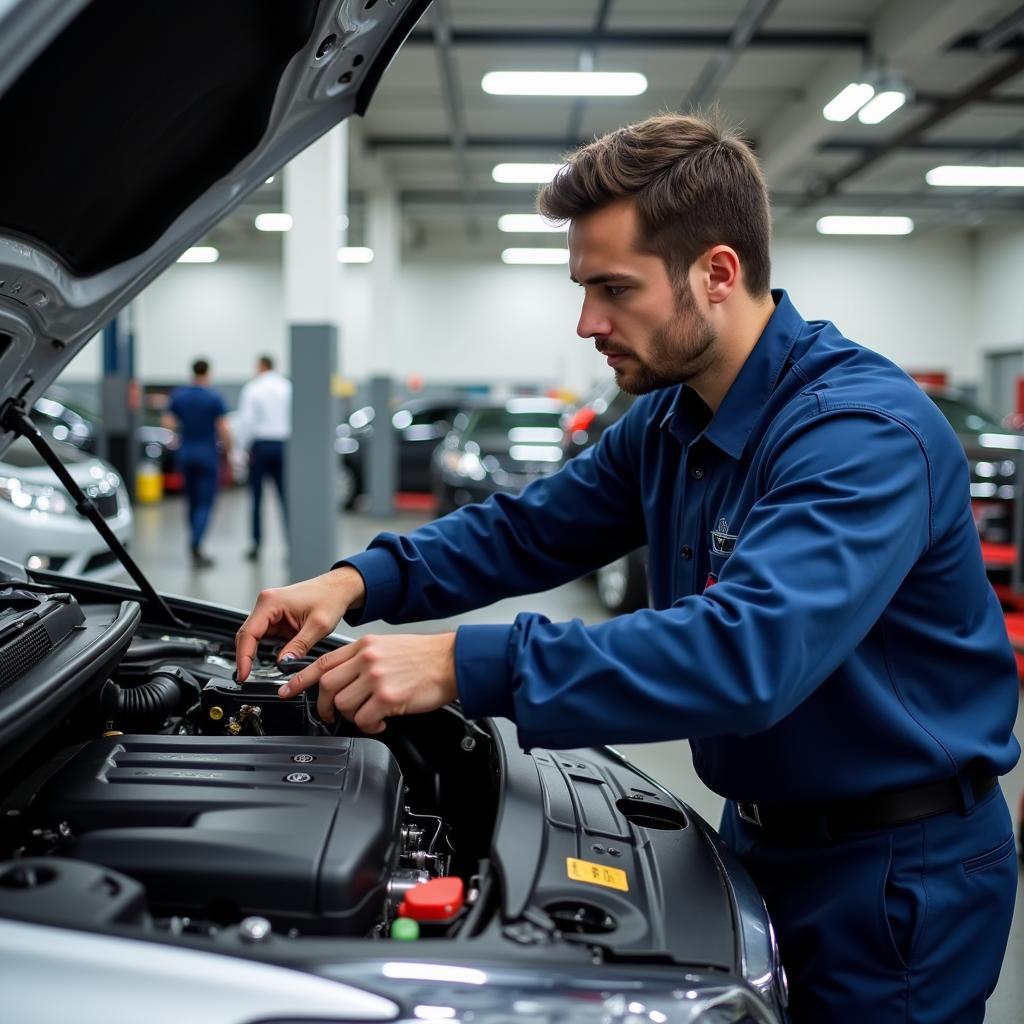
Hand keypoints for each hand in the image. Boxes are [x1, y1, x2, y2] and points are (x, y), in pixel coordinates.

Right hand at [235, 567, 365, 681]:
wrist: (338, 589)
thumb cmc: (330, 598)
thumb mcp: (319, 626)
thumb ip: (299, 646)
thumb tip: (283, 664)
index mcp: (272, 602)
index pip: (248, 633)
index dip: (243, 656)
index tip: (244, 674)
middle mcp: (267, 603)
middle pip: (247, 635)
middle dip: (245, 657)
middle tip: (246, 678)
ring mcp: (269, 610)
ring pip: (253, 637)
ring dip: (254, 654)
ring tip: (254, 673)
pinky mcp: (275, 617)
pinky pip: (264, 636)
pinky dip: (264, 649)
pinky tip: (265, 662)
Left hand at [278, 632, 457, 733]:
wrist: (452, 661)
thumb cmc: (424, 656)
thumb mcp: (387, 647)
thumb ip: (363, 659)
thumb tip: (344, 680)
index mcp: (364, 646)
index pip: (323, 662)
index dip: (301, 679)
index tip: (288, 691)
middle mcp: (367, 659)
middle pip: (327, 686)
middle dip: (326, 706)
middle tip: (332, 715)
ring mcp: (377, 677)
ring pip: (344, 705)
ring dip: (352, 717)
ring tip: (367, 716)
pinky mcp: (389, 697)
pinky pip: (364, 720)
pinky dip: (369, 726)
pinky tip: (381, 722)